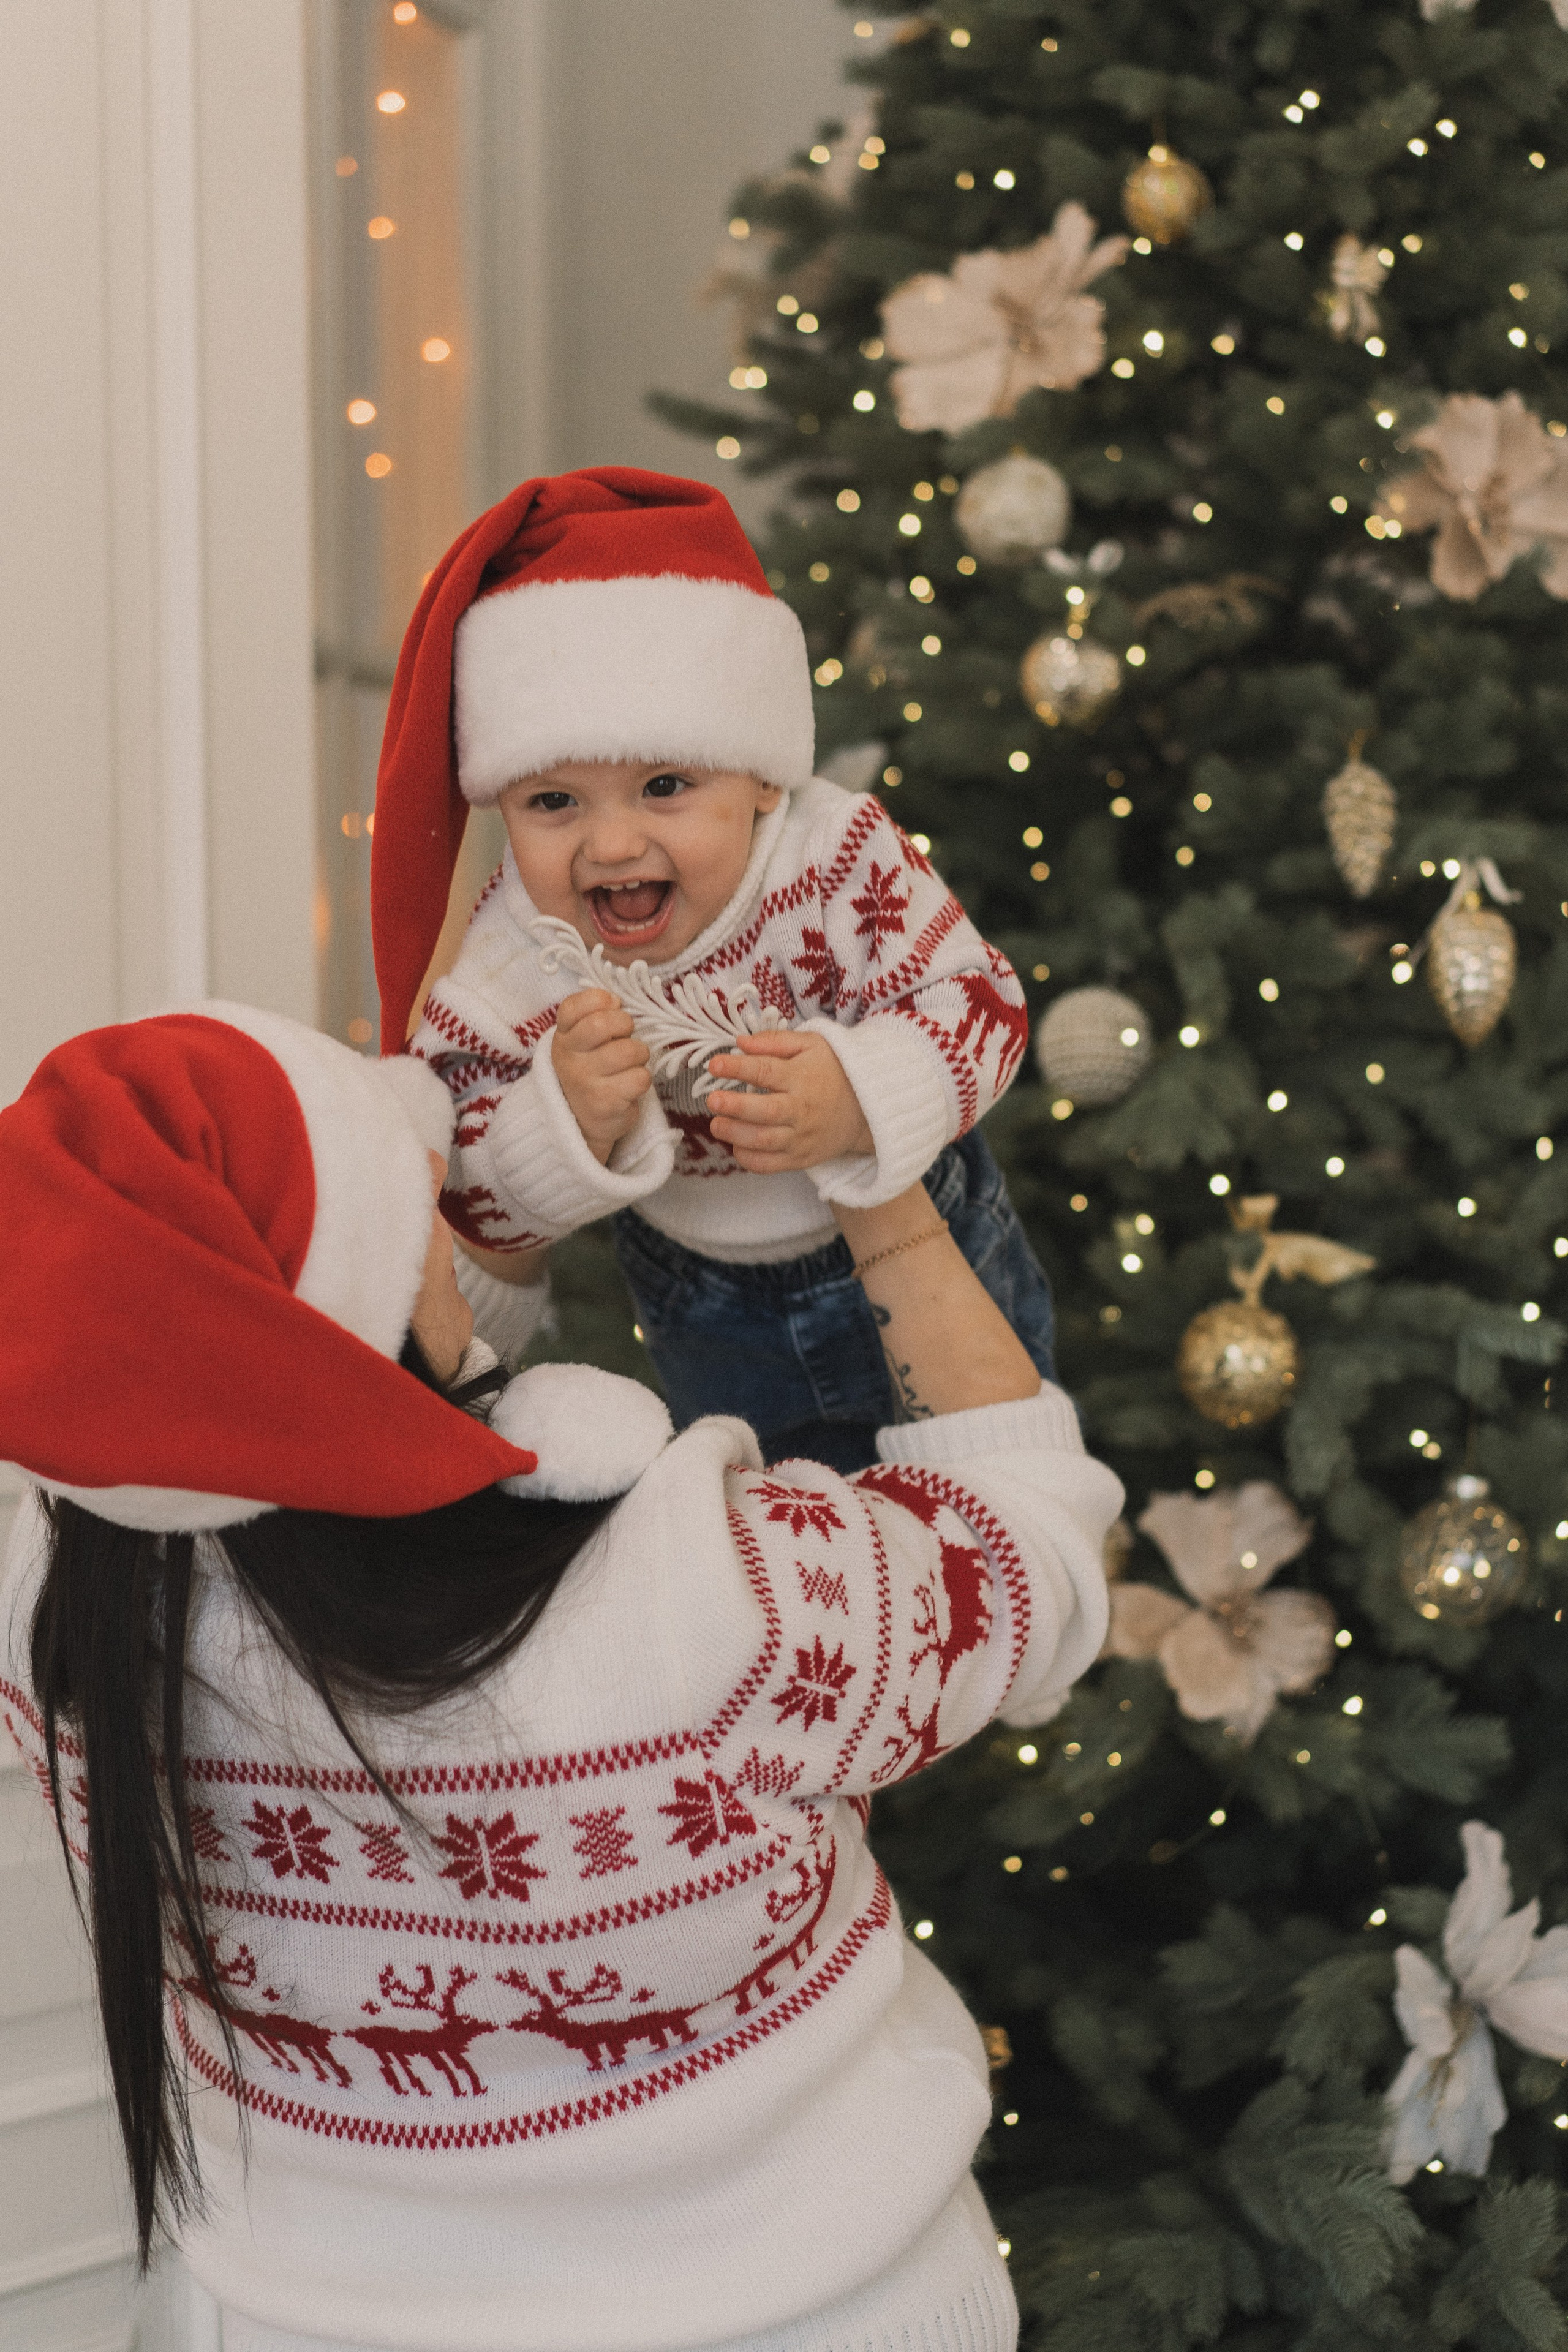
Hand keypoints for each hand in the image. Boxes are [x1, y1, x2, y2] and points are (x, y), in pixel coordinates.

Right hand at [551, 989, 650, 1165]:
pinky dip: (642, 1080)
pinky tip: (628, 1086)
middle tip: (625, 1037)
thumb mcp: (583, 1041)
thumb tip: (615, 1000)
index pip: (573, 1006)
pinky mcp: (604, 1103)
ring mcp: (584, 1081)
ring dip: (639, 1055)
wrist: (582, 1122)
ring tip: (629, 1064)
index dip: (599, 1000)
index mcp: (563, 1036)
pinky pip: (640, 1078)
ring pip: (629, 1051)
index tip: (611, 1007)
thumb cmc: (591, 1071)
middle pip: (602, 1023)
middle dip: (625, 1024)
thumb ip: (595, 1015)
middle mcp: (568, 1057)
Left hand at [706, 1030, 873, 1173]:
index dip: (737, 1067)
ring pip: (764, 1141)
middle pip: (765, 1111)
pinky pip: (770, 1165)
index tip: (715, 1064)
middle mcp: (801, 1109)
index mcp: (802, 1077)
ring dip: (736, 1134)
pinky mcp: (800, 1158)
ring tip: (716, 1124)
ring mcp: (801, 1137)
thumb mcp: (812, 1045)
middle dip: (735, 1107)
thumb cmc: (833, 1071)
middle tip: (713, 1100)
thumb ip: (775, 1041)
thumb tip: (741, 1043)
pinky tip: (736, 1146)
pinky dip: (749, 1160)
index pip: (766, 1071)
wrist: (867, 1110)